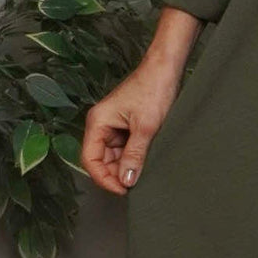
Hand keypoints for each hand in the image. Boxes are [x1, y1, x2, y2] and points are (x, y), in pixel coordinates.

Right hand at [81, 58, 182, 195]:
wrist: (167, 67)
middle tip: (134, 184)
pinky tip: (145, 160)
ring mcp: (113, 124)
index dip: (103, 178)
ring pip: (113, 155)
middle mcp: (101, 124)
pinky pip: (124, 147)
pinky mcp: (125, 124)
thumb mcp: (145, 126)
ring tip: (142, 172)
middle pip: (100, 159)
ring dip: (125, 165)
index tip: (122, 190)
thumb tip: (126, 181)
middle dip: (115, 173)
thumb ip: (134, 155)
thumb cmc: (154, 88)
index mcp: (97, 122)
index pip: (90, 160)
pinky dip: (132, 156)